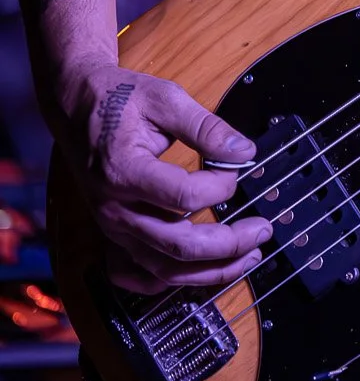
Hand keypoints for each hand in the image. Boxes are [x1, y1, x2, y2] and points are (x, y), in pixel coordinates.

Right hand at [55, 59, 271, 294]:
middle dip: (228, 244)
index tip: (238, 167)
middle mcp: (115, 209)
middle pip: (177, 246)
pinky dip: (173, 281)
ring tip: (248, 257)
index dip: (220, 187)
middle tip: (262, 230)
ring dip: (210, 270)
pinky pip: (141, 274)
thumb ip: (206, 127)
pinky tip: (201, 273)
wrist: (75, 105)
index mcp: (125, 172)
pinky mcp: (114, 235)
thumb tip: (243, 150)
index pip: (184, 197)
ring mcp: (112, 228)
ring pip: (164, 269)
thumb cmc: (118, 99)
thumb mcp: (165, 99)